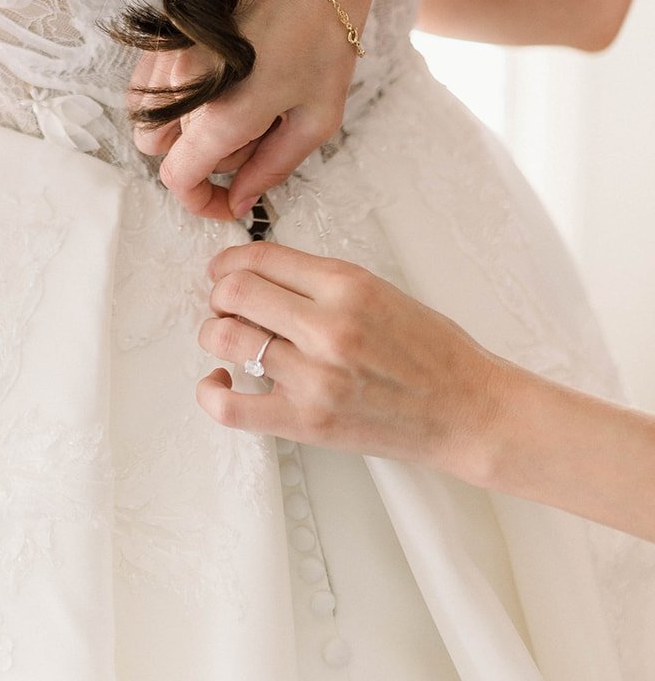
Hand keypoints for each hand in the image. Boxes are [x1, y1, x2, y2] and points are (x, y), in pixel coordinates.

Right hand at [127, 0, 380, 219]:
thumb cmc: (327, 36)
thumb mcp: (318, 116)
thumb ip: (273, 166)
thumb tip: (241, 199)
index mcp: (222, 114)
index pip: (180, 178)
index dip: (201, 201)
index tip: (228, 201)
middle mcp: (182, 85)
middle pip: (161, 151)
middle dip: (201, 158)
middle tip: (251, 136)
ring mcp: (168, 54)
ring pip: (147, 117)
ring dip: (183, 126)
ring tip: (237, 103)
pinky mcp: (166, 30)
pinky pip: (146, 81)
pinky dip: (170, 95)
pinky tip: (217, 79)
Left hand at [195, 242, 511, 480]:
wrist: (468, 410)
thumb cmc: (432, 352)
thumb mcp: (380, 290)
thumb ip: (320, 281)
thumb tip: (258, 273)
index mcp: (347, 285)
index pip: (260, 257)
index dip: (229, 260)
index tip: (223, 269)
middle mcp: (326, 327)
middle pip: (234, 293)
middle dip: (219, 294)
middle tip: (227, 304)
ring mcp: (313, 378)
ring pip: (226, 340)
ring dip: (215, 334)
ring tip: (229, 338)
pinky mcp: (306, 422)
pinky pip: (230, 406)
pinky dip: (211, 390)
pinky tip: (221, 379)